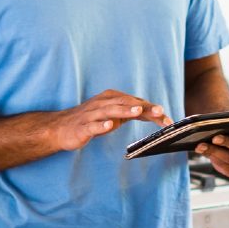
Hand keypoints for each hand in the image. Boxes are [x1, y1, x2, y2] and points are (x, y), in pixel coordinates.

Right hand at [53, 89, 171, 151]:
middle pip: (125, 103)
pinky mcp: (82, 127)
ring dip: (124, 110)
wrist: (61, 128)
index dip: (152, 110)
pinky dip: (101, 125)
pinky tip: (109, 126)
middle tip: (160, 111)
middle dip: (143, 107)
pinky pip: (92, 125)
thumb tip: (153, 113)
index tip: (167, 118)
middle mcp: (103, 103)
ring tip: (138, 111)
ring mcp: (92, 115)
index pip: (135, 103)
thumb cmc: (90, 120)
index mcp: (111, 99)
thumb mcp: (113, 115)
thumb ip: (131, 113)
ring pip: (110, 111)